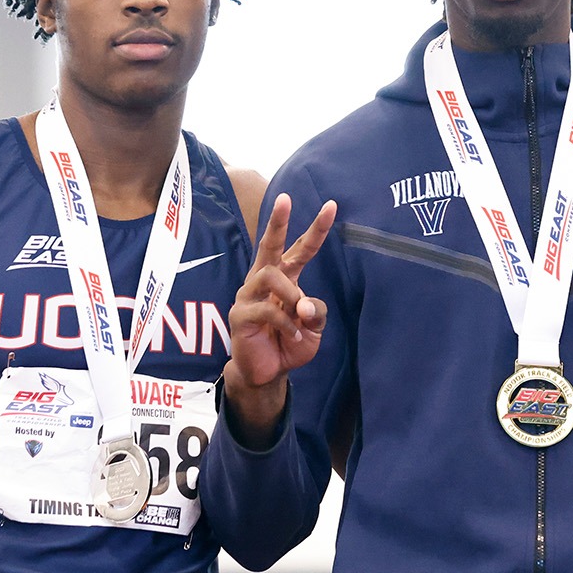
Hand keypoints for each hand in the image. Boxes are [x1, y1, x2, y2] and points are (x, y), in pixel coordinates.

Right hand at [222, 194, 336, 436]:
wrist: (267, 373)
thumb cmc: (289, 344)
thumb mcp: (312, 328)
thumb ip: (315, 313)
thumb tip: (304, 305)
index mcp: (285, 278)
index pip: (301, 249)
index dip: (316, 229)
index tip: (331, 206)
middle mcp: (264, 281)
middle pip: (270, 244)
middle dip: (278, 221)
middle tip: (285, 199)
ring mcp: (249, 295)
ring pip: (270, 275)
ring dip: (291, 294)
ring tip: (299, 317)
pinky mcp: (240, 314)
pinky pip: (266, 309)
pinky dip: (286, 323)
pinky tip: (293, 336)